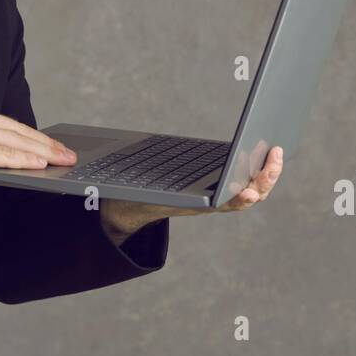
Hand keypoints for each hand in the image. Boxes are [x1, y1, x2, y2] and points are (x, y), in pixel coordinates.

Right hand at [0, 103, 76, 193]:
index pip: (9, 126)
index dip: (32, 136)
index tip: (50, 145)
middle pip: (18, 130)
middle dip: (46, 143)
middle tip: (66, 152)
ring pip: (16, 140)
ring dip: (43, 151)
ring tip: (61, 159)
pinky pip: (4, 153)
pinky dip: (25, 159)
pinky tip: (40, 164)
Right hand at [101, 146, 284, 234]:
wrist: (130, 208)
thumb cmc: (126, 195)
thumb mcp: (121, 187)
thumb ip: (113, 181)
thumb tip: (79, 165)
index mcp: (189, 205)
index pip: (219, 205)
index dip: (236, 198)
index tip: (248, 192)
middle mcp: (207, 203)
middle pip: (245, 195)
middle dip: (263, 178)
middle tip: (275, 154)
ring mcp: (216, 195)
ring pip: (251, 188)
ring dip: (266, 171)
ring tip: (275, 148)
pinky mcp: (218, 184)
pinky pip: (246, 177)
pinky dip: (258, 165)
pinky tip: (264, 148)